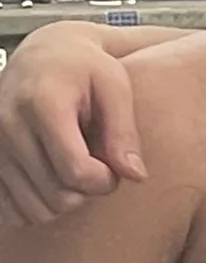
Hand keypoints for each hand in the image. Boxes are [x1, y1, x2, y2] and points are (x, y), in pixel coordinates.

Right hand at [0, 26, 144, 225]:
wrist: (42, 54)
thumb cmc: (86, 68)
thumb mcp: (115, 86)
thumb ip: (124, 131)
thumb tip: (135, 176)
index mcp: (43, 105)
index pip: (76, 171)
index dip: (105, 181)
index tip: (114, 170)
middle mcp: (8, 126)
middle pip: (56, 194)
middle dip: (87, 193)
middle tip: (99, 171)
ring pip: (34, 207)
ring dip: (63, 201)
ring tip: (76, 173)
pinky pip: (9, 208)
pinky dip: (36, 204)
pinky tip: (52, 183)